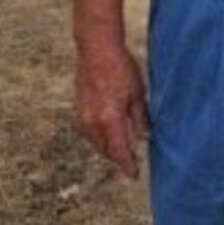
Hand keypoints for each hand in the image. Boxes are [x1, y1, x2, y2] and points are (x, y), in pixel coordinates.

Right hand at [74, 44, 146, 178]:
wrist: (96, 50)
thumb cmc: (121, 68)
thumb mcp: (138, 93)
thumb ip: (141, 118)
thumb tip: (145, 137)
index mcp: (111, 119)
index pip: (120, 152)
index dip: (128, 165)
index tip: (134, 175)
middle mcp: (94, 122)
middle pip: (106, 150)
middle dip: (117, 158)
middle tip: (129, 163)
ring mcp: (83, 116)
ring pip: (95, 142)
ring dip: (107, 148)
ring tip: (119, 150)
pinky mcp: (78, 109)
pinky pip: (88, 132)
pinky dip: (98, 137)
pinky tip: (106, 133)